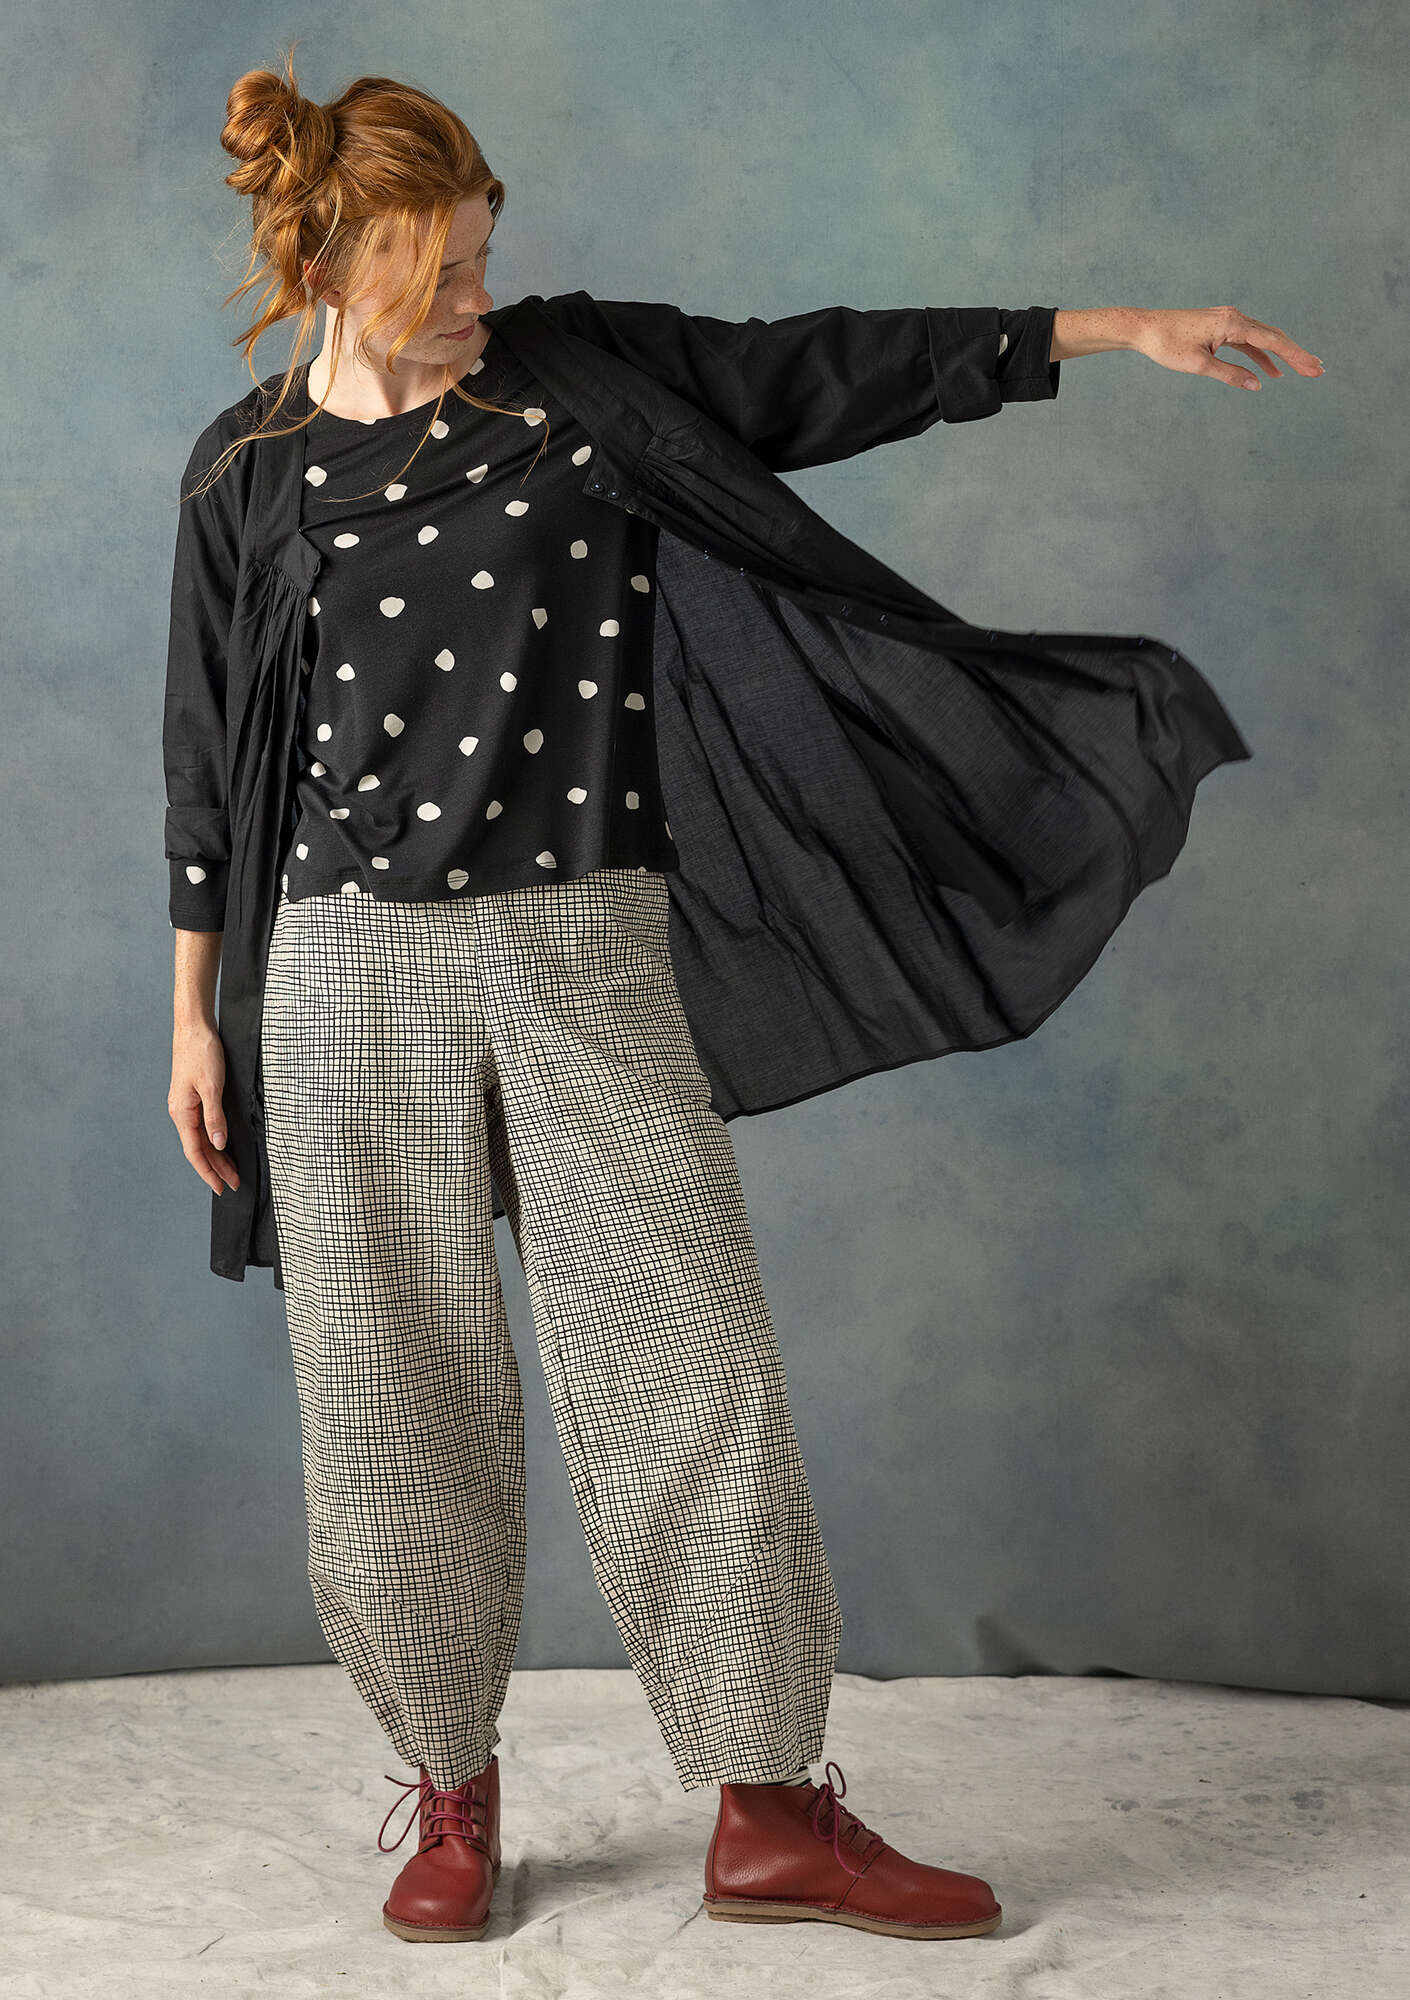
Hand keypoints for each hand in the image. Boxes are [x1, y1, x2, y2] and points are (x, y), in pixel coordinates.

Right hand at [169, 1022, 240, 1196]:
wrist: (193, 1027)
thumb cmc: (201, 1052)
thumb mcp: (212, 1086)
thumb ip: (214, 1117)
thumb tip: (217, 1144)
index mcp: (182, 1112)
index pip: (195, 1152)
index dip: (209, 1172)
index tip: (222, 1187)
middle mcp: (181, 1112)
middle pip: (198, 1149)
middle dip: (216, 1168)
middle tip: (234, 1183)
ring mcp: (186, 1105)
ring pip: (201, 1138)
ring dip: (216, 1156)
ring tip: (231, 1170)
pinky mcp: (193, 1097)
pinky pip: (202, 1126)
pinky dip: (213, 1139)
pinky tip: (223, 1145)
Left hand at [1133, 307, 1323, 389]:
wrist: (1145, 328)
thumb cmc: (1167, 345)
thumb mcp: (1198, 365)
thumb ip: (1229, 375)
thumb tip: (1256, 386)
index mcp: (1232, 324)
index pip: (1273, 341)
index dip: (1296, 355)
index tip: (1314, 367)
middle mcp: (1235, 317)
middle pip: (1274, 337)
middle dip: (1296, 354)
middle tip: (1318, 370)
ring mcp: (1229, 321)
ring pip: (1263, 338)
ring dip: (1282, 355)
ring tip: (1301, 371)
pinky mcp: (1221, 327)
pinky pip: (1248, 341)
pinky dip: (1260, 355)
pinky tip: (1270, 371)